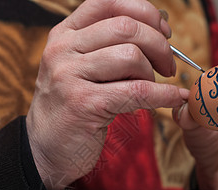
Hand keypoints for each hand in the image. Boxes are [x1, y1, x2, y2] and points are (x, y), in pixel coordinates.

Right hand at [27, 0, 187, 189]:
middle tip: (168, 66)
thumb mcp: (78, 67)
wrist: (44, 147)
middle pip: (126, 27)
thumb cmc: (70, 106)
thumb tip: (159, 28)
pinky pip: (137, 91)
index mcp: (64, 35)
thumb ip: (107, 46)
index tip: (163, 30)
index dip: (144, 11)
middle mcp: (62, 50)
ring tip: (152, 87)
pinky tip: (173, 98)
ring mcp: (70, 76)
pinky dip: (163, 94)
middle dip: (159, 44)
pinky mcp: (84, 104)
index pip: (108, 2)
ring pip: (131, 56)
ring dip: (153, 73)